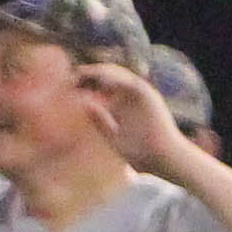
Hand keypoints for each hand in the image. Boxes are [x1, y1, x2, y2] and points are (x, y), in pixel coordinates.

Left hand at [72, 59, 187, 174]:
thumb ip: (100, 121)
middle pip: (109, 76)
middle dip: (90, 73)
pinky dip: (117, 80)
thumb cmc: (140, 152)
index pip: (102, 85)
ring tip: (82, 73)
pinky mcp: (150, 96)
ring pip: (120, 75)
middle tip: (72, 76)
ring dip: (101, 72)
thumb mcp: (112, 136)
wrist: (162, 159)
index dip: (86, 81)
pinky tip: (102, 80)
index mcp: (121, 103)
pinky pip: (132, 83)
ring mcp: (141, 94)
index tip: (69, 83)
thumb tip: (84, 104)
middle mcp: (131, 95)